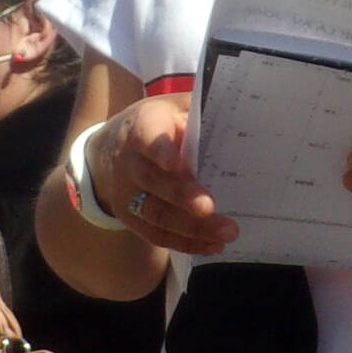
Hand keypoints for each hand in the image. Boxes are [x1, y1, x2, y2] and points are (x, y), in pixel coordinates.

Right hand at [92, 95, 236, 256]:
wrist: (112, 146)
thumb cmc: (159, 124)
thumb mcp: (174, 107)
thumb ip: (200, 110)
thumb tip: (239, 112)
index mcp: (142, 128)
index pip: (148, 139)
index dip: (160, 150)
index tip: (174, 162)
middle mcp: (130, 162)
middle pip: (154, 182)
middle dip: (182, 196)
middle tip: (209, 207)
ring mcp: (128, 193)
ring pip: (156, 214)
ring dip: (191, 227)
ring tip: (226, 233)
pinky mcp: (131, 216)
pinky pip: (156, 234)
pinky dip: (185, 242)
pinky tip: (212, 245)